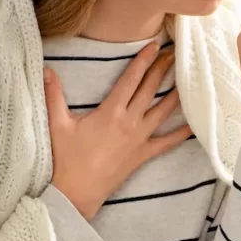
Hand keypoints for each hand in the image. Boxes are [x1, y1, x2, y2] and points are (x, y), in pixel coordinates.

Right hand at [43, 42, 189, 219]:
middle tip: (175, 53)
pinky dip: (181, 133)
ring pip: (163, 111)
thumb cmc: (65, 160)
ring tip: (187, 78)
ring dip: (175, 93)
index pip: (131, 79)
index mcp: (110, 111)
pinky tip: (193, 124)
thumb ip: (53, 94)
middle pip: (150, 90)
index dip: (144, 60)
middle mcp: (129, 122)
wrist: (75, 195)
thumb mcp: (56, 124)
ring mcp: (139, 139)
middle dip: (162, 69)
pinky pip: (167, 143)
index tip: (155, 45)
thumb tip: (46, 69)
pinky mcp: (142, 155)